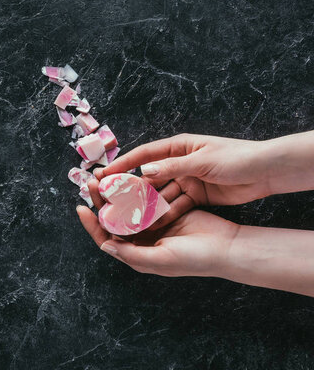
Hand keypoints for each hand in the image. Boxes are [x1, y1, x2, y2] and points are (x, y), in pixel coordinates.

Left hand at [77, 184, 238, 276]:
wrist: (227, 247)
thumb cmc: (195, 259)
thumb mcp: (161, 258)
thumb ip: (132, 254)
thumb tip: (105, 247)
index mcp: (136, 254)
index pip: (107, 239)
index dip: (92, 225)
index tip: (81, 209)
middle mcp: (141, 240)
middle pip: (114, 219)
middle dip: (101, 202)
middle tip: (92, 184)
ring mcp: (153, 225)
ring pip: (127, 206)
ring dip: (116, 192)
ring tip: (106, 177)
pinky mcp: (166, 211)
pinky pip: (146, 199)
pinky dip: (136, 189)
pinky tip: (128, 176)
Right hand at [94, 134, 271, 226]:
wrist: (266, 172)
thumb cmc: (236, 159)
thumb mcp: (203, 162)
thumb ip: (173, 166)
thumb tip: (144, 172)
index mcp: (178, 147)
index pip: (143, 155)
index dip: (122, 164)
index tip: (103, 175)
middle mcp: (178, 162)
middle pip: (148, 175)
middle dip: (128, 186)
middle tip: (109, 198)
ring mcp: (186, 179)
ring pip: (159, 192)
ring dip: (145, 203)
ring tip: (126, 214)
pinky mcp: (195, 195)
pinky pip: (174, 204)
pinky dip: (164, 212)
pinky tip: (151, 222)